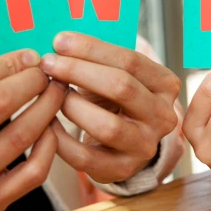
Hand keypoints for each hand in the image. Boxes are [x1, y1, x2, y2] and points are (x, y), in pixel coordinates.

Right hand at [0, 50, 66, 210]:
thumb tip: (21, 59)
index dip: (7, 64)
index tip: (29, 57)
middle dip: (30, 81)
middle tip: (46, 73)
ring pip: (20, 136)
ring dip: (47, 107)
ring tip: (56, 92)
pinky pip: (33, 170)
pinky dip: (49, 144)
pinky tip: (51, 127)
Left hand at [40, 32, 180, 183]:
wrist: (126, 142)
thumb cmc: (115, 99)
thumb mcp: (117, 74)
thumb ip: (96, 58)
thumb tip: (60, 42)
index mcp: (165, 84)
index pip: (131, 61)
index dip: (92, 49)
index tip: (59, 41)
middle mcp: (162, 116)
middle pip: (122, 87)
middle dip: (78, 71)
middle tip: (48, 63)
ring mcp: (145, 145)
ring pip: (107, 125)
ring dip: (72, 105)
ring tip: (51, 94)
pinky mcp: (122, 169)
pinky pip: (85, 157)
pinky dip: (60, 140)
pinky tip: (45, 122)